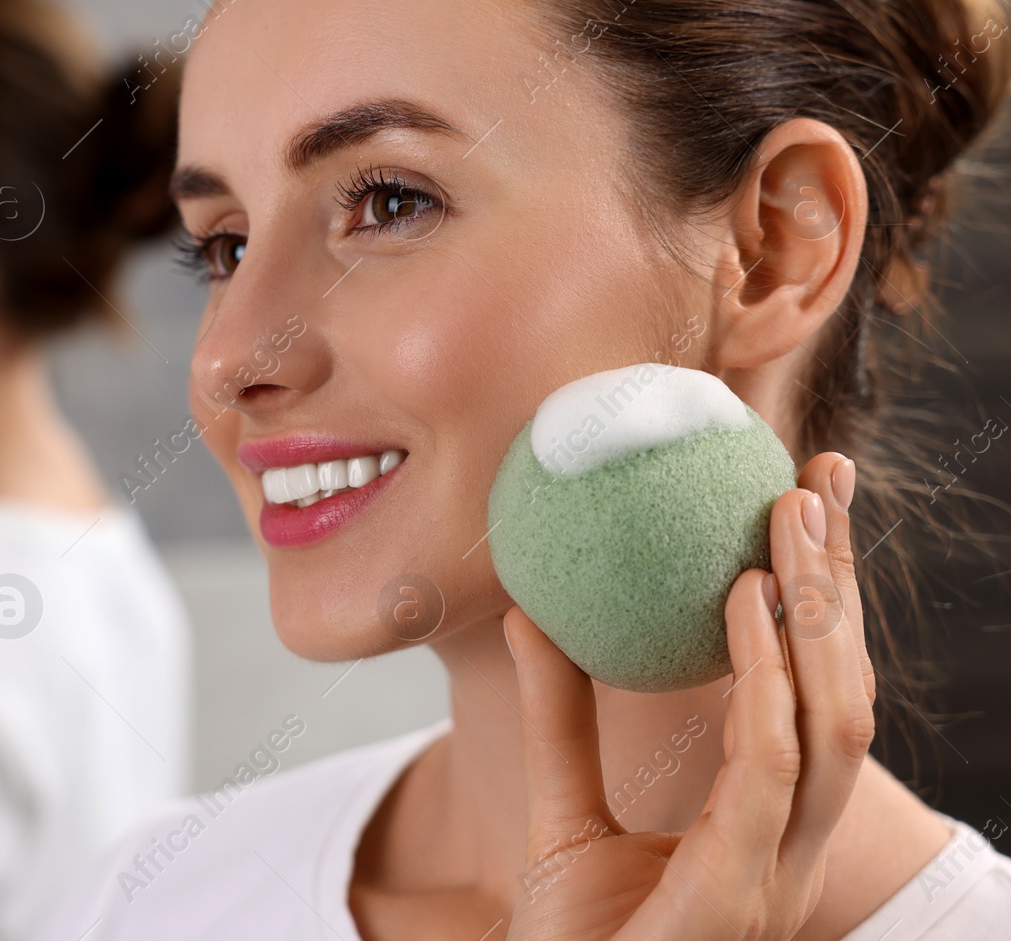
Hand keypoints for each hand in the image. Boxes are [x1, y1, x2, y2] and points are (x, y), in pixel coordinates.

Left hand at [504, 451, 870, 940]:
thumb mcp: (559, 814)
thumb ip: (557, 720)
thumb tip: (530, 613)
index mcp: (767, 829)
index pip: (818, 698)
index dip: (825, 603)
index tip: (804, 501)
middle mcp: (789, 848)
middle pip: (847, 697)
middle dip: (843, 586)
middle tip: (818, 480)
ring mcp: (775, 877)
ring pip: (833, 725)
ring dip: (818, 615)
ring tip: (787, 518)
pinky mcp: (736, 897)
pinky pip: (768, 774)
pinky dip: (766, 685)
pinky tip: (744, 605)